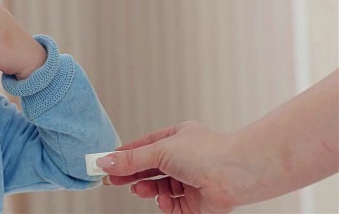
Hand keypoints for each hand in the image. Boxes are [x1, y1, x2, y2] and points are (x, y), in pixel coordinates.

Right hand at [98, 121, 242, 213]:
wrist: (237, 174)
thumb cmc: (206, 152)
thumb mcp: (160, 150)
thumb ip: (131, 159)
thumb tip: (105, 161)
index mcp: (176, 138)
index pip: (143, 146)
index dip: (124, 155)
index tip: (105, 163)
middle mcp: (183, 158)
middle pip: (149, 168)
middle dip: (131, 174)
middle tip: (112, 180)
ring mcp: (190, 179)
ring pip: (158, 186)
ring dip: (146, 189)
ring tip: (138, 190)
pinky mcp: (196, 200)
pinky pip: (172, 204)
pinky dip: (165, 203)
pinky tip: (163, 200)